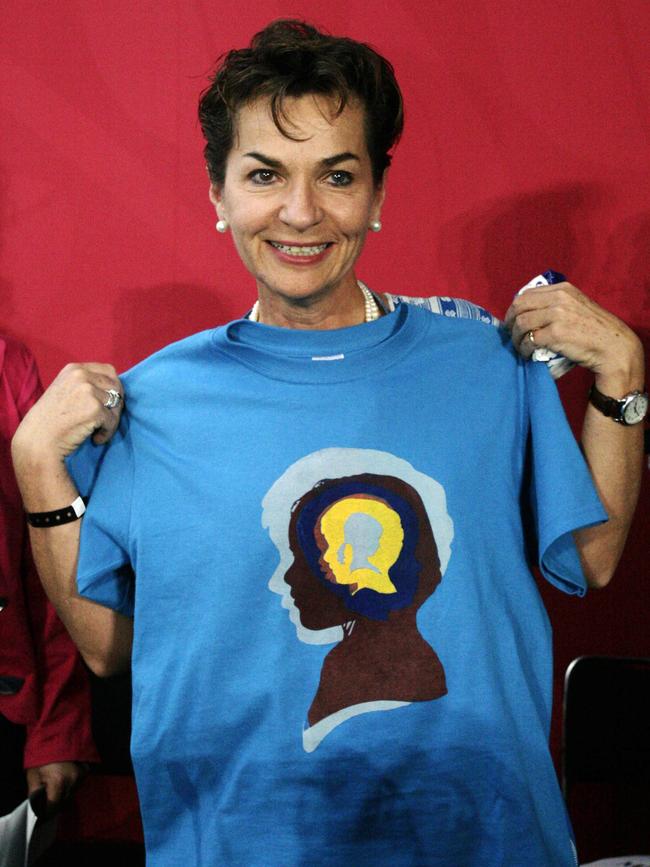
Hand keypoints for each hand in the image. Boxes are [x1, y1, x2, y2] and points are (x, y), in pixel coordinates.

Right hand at [12, 363, 123, 464]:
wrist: (37, 440)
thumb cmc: (50, 420)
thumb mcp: (64, 389)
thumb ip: (85, 384)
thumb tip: (114, 388)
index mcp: (74, 369)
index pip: (108, 370)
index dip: (114, 387)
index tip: (111, 401)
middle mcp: (81, 375)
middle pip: (116, 386)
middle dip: (116, 404)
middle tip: (107, 419)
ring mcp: (88, 391)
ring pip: (117, 404)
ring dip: (112, 420)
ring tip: (98, 430)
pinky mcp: (94, 409)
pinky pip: (112, 421)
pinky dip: (107, 433)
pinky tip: (96, 439)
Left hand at [25, 761, 86, 817]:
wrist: (54, 736)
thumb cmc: (41, 756)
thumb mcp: (33, 776)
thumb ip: (34, 795)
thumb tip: (36, 810)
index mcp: (58, 782)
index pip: (53, 807)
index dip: (46, 814)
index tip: (41, 817)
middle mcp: (72, 780)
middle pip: (63, 803)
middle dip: (54, 805)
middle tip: (45, 803)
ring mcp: (80, 776)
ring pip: (71, 795)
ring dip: (63, 796)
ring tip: (54, 790)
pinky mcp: (84, 771)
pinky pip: (77, 786)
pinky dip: (70, 787)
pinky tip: (63, 782)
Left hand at [504, 281, 643, 386]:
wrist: (612, 346)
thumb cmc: (594, 330)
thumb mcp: (576, 306)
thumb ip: (555, 304)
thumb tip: (527, 312)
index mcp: (562, 289)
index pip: (526, 294)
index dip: (514, 309)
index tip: (511, 320)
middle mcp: (559, 298)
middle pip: (520, 307)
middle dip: (510, 322)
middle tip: (509, 335)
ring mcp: (557, 315)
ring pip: (521, 323)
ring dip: (516, 338)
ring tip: (519, 347)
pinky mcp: (556, 333)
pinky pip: (530, 340)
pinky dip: (524, 349)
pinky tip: (527, 354)